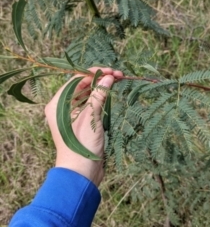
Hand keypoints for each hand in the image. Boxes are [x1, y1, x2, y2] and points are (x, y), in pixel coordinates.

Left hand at [45, 67, 122, 185]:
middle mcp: (62, 106)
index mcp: (58, 103)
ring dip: (101, 87)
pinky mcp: (80, 120)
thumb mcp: (91, 117)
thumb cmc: (82, 144)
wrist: (81, 171)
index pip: (76, 80)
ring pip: (87, 94)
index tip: (110, 71)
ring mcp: (71, 113)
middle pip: (82, 86)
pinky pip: (90, 103)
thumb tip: (109, 77)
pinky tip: (110, 92)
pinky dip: (100, 97)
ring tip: (117, 80)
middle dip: (99, 79)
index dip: (93, 73)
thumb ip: (99, 94)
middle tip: (117, 75)